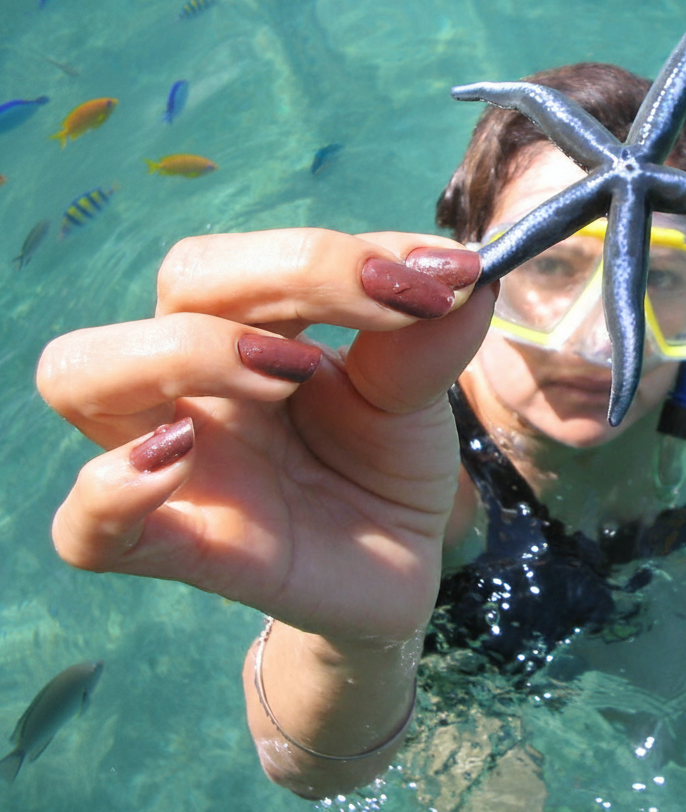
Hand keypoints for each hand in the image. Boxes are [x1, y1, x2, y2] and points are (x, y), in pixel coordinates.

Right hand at [38, 228, 492, 646]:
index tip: (443, 275)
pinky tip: (180, 459)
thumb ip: (432, 338)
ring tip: (287, 375)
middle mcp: (197, 381)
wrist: (399, 564)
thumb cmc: (388, 464)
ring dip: (184, 352)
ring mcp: (178, 462)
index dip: (337, 252)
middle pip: (178, 284)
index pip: (250, 257)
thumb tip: (471, 272)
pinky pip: (84, 527)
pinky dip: (112, 490)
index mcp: (251, 327)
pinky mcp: (182, 548)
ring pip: (83, 375)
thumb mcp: (418, 394)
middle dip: (281, 277)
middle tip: (384, 312)